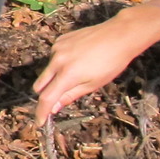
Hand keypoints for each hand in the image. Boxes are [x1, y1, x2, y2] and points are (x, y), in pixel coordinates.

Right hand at [33, 14, 150, 120]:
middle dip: (46, 95)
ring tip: (76, 73)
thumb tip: (54, 108)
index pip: (47, 98)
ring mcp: (57, 48)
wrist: (119, 36)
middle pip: (40, 85)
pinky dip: (59, 63)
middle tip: (59, 99)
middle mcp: (57, 60)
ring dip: (54, 77)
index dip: (41, 112)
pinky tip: (77, 59)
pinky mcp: (60, 40)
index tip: (40, 122)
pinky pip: (53, 57)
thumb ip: (70, 96)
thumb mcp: (93, 85)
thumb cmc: (111, 63)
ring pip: (47, 70)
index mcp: (67, 74)